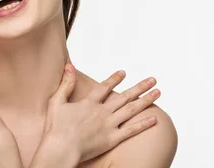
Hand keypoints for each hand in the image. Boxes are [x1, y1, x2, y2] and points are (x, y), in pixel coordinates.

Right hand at [39, 63, 160, 163]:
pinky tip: (155, 119)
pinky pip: (132, 130)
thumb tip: (69, 66)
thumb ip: (66, 84)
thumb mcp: (57, 102)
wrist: (61, 148)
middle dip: (140, 86)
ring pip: (131, 110)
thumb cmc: (56, 128)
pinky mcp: (112, 139)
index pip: (105, 87)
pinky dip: (144, 124)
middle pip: (124, 96)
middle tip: (152, 79)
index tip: (124, 73)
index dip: (115, 79)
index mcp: (89, 103)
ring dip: (146, 100)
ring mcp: (109, 125)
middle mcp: (102, 112)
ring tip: (158, 92)